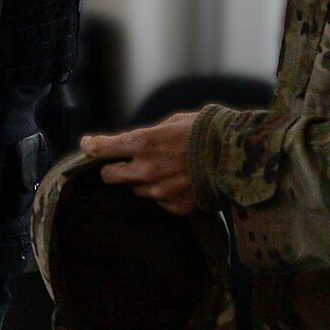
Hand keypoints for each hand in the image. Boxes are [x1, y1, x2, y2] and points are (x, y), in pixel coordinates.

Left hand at [81, 113, 198, 214]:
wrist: (241, 156)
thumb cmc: (208, 131)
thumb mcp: (173, 122)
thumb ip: (149, 135)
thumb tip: (136, 143)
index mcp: (142, 143)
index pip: (101, 149)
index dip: (90, 147)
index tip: (88, 146)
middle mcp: (145, 170)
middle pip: (109, 176)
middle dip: (114, 169)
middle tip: (124, 163)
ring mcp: (159, 191)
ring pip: (136, 190)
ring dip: (142, 181)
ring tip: (165, 170)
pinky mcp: (174, 207)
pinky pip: (159, 201)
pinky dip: (164, 193)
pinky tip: (181, 182)